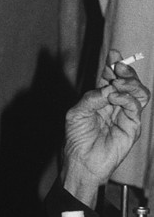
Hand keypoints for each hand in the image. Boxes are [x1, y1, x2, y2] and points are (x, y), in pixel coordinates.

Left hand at [61, 49, 149, 206]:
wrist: (82, 162)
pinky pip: (136, 106)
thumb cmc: (76, 139)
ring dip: (130, 83)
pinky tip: (114, 98)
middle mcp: (116, 105)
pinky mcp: (132, 126)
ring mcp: (126, 115)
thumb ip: (91, 97)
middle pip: (129, 82)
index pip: (112, 78)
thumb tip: (108, 88)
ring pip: (139, 92)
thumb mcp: (77, 113)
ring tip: (116, 84)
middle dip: (125, 70)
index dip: (114, 64)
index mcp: (102, 100)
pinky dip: (127, 98)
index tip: (114, 53)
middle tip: (118, 65)